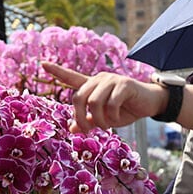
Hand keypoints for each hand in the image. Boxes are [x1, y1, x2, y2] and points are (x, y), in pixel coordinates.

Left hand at [42, 62, 166, 130]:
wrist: (150, 104)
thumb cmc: (126, 110)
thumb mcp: (105, 119)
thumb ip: (88, 122)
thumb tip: (71, 129)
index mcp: (92, 86)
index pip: (71, 77)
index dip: (57, 71)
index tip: (43, 63)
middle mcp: (99, 80)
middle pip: (78, 97)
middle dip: (80, 117)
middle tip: (88, 130)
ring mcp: (112, 80)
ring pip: (94, 101)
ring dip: (98, 119)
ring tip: (106, 127)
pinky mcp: (124, 85)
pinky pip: (111, 103)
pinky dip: (112, 116)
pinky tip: (117, 118)